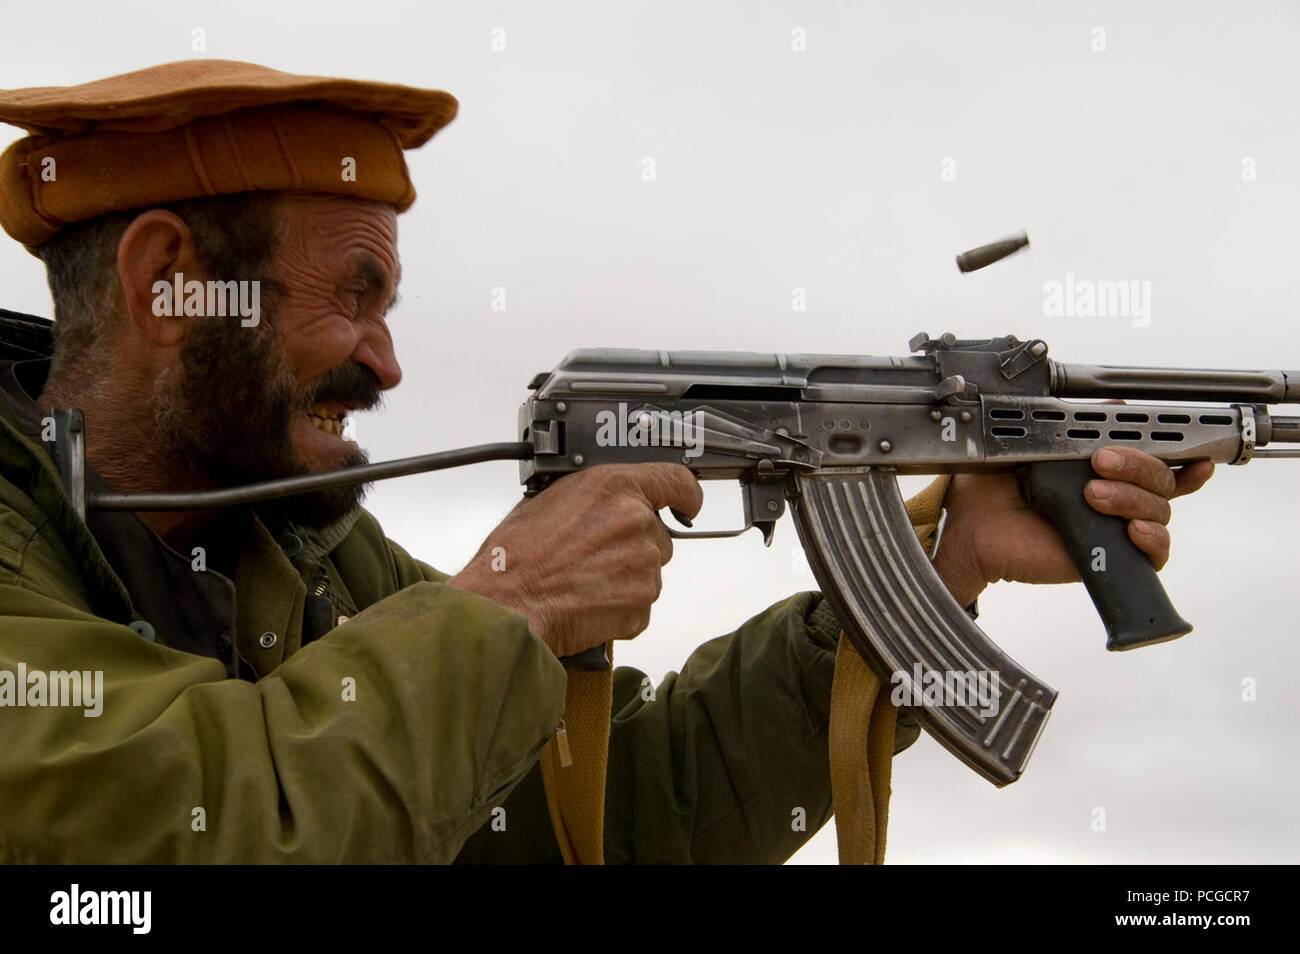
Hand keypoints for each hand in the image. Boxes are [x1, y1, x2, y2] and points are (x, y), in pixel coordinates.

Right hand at [447, 463, 702, 657]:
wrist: (505, 606)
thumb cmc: (513, 557)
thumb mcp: (547, 500)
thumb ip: (590, 498)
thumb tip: (602, 504)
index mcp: (614, 488)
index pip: (676, 481)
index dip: (685, 494)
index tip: (687, 503)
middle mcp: (636, 523)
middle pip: (657, 535)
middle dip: (632, 547)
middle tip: (591, 557)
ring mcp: (643, 567)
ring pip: (648, 572)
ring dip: (624, 579)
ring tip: (581, 583)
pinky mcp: (640, 606)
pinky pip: (639, 606)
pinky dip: (619, 609)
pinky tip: (585, 604)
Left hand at [932, 446, 1214, 606]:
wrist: (973, 528)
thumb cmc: (997, 489)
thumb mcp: (1033, 447)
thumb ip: (1072, 428)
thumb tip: (1113, 406)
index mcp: (1105, 471)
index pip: (1159, 463)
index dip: (1184, 457)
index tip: (1195, 452)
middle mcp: (1118, 498)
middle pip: (1162, 480)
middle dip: (1137, 465)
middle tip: (1100, 462)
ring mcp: (1117, 528)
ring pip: (1159, 510)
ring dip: (1131, 497)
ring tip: (1091, 494)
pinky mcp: (1112, 557)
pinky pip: (1155, 552)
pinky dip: (1152, 538)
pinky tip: (1130, 529)